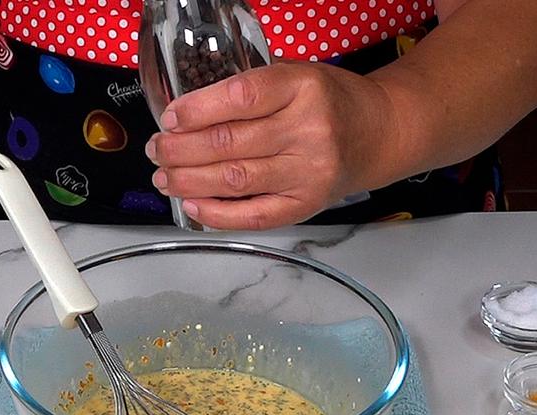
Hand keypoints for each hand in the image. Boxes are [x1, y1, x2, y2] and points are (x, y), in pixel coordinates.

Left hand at [145, 61, 402, 229]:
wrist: (378, 134)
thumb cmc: (329, 102)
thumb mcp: (296, 75)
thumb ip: (249, 91)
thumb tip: (186, 117)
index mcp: (303, 88)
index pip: (240, 98)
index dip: (197, 110)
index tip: (171, 118)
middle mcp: (309, 130)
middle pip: (229, 143)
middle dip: (180, 149)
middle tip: (157, 150)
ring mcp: (309, 172)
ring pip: (234, 180)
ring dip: (188, 181)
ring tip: (164, 177)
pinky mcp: (306, 205)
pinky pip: (253, 216)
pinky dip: (216, 214)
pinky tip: (192, 205)